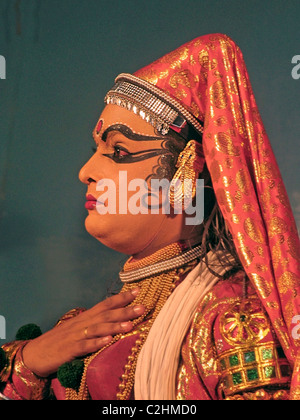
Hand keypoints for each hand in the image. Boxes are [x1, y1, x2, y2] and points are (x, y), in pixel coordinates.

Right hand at [22, 288, 143, 377]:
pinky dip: (96, 343)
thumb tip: (113, 318)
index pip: (106, 304)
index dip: (122, 298)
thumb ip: (95, 323)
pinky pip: (84, 346)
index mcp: (85, 317)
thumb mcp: (78, 329)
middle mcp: (82, 324)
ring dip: (114, 326)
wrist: (35, 353)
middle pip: (105, 314)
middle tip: (142, 307)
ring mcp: (75, 336)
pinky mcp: (68, 350)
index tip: (138, 291)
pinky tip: (107, 341)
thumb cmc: (59, 341)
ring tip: (130, 324)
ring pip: (97, 329)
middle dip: (125, 310)